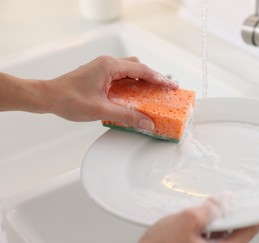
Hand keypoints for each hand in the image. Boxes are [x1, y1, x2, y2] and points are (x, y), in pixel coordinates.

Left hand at [45, 56, 177, 129]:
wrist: (47, 97)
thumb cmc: (68, 99)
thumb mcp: (101, 110)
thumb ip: (126, 116)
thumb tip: (147, 122)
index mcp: (109, 66)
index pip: (141, 69)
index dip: (159, 78)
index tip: (171, 86)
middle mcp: (107, 64)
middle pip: (137, 67)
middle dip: (153, 77)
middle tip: (164, 90)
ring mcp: (102, 69)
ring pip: (129, 71)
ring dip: (142, 81)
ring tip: (153, 94)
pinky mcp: (99, 76)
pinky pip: (121, 77)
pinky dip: (132, 84)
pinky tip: (135, 97)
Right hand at [109, 199, 258, 242]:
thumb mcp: (188, 221)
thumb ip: (210, 209)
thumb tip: (223, 201)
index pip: (249, 230)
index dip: (254, 212)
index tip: (258, 201)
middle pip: (234, 231)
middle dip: (229, 214)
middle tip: (221, 200)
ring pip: (220, 234)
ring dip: (214, 220)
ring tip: (200, 211)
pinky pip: (207, 238)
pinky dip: (204, 227)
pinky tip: (191, 221)